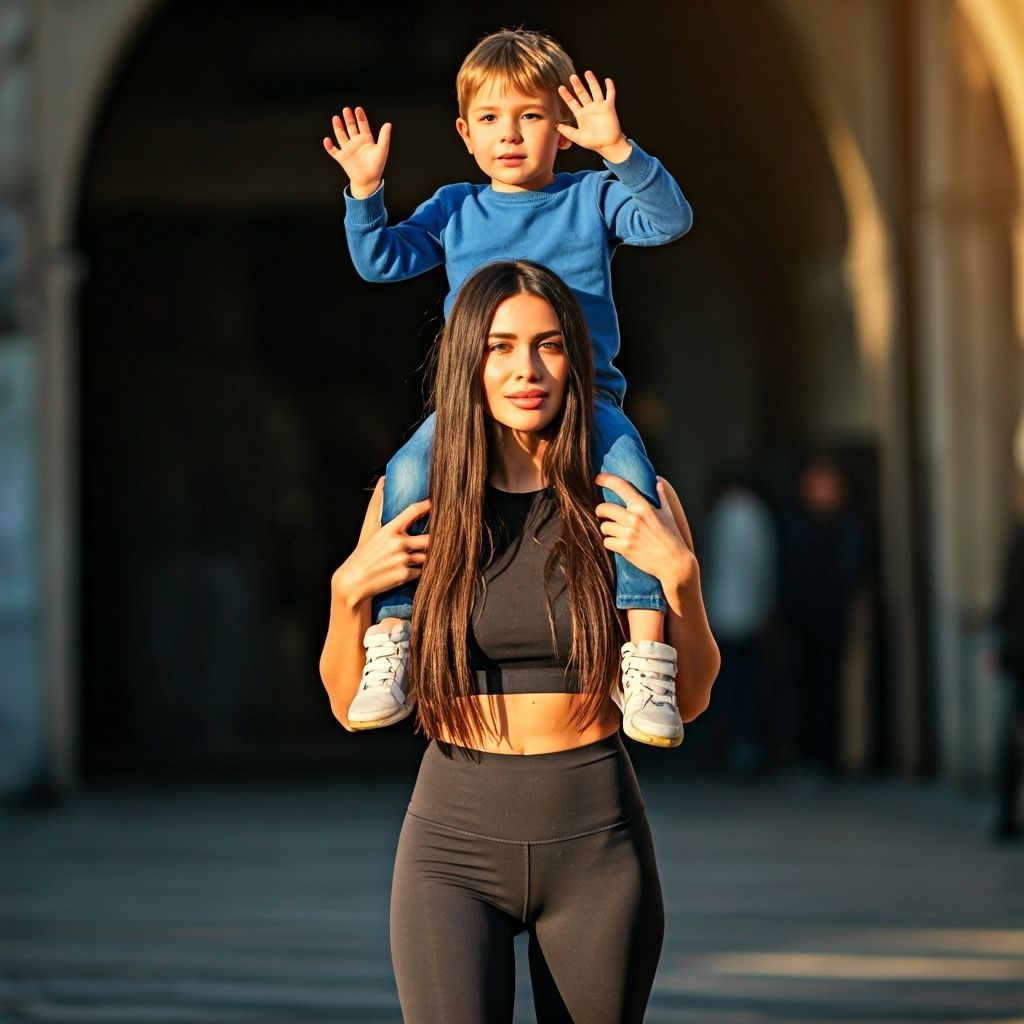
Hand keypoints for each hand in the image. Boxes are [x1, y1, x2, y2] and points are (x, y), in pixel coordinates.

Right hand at [323, 106, 391, 198]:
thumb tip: (388, 124)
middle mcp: (356, 142)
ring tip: (336, 118)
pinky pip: (333, 151)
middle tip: (346, 109)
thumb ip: (384, 137)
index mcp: (366, 140)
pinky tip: (327, 140)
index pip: (362, 125)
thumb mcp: (382, 150)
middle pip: (351, 127)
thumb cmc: (377, 166)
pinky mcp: (342, 158)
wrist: (368, 181)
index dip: (360, 117)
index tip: (358, 109)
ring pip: (341, 135)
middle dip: (348, 119)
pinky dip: (329, 146)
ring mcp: (348, 149)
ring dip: (338, 127)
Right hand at [333, 489, 430, 606]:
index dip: (427, 506)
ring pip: (427, 555)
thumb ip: (377, 504)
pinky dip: (420, 569)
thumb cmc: (363, 552)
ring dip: (428, 555)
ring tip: (428, 554)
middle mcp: (398, 543)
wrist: (354, 580)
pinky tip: (412, 568)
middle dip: (436, 539)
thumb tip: (383, 480)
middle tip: (444, 537)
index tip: (435, 503)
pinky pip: (421, 570)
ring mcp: (402, 559)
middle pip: (429, 538)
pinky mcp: (405, 575)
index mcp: (390, 529)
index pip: (413, 511)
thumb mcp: (369, 528)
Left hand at [556, 72, 630, 161]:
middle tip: (572, 76)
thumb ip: (567, 131)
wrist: (608, 145)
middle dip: (577, 85)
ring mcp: (600, 106)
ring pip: (595, 90)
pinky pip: (610, 94)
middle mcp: (590, 109)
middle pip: (582, 94)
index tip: (560, 88)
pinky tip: (607, 80)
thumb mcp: (577, 137)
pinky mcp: (609, 107)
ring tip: (587, 73)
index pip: (572, 102)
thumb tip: (556, 126)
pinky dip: (610, 87)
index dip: (566, 95)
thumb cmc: (593, 143)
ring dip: (592, 82)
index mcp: (581, 115)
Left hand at [595, 474, 695, 588]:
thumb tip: (658, 482)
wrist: (674, 563)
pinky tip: (618, 544)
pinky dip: (610, 543)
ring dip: (607, 529)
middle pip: (604, 508)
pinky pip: (607, 542)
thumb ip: (661, 497)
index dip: (607, 480)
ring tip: (615, 532)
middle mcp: (634, 518)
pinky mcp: (625, 548)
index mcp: (643, 507)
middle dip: (600, 511)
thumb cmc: (673, 538)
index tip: (598, 479)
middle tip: (602, 514)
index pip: (621, 486)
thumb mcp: (669, 515)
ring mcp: (628, 533)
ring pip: (604, 526)